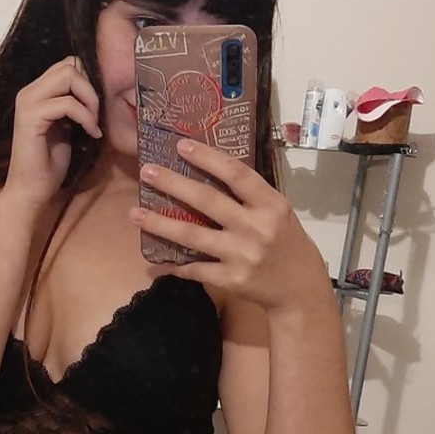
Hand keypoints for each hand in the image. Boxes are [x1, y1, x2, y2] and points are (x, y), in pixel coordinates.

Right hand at [4, 57, 101, 208]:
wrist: (31, 190)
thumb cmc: (48, 163)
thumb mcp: (66, 126)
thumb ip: (72, 105)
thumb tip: (91, 89)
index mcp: (37, 92)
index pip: (68, 64)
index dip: (87, 82)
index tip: (94, 109)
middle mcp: (29, 91)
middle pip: (70, 65)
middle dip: (91, 89)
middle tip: (95, 116)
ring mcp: (28, 102)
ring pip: (69, 76)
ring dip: (89, 100)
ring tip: (92, 125)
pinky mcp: (31, 117)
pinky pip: (68, 103)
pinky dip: (85, 117)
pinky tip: (90, 134)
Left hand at [132, 140, 328, 311]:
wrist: (299, 287)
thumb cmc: (285, 241)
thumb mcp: (277, 211)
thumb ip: (249, 195)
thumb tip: (208, 170)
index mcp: (270, 204)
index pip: (236, 174)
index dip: (208, 158)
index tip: (181, 145)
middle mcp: (255, 227)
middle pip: (207, 201)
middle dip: (173, 184)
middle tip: (147, 172)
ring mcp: (242, 255)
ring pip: (193, 235)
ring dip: (160, 223)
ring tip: (134, 214)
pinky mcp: (232, 280)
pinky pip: (196, 268)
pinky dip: (176, 264)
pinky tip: (157, 259)